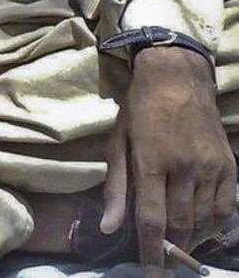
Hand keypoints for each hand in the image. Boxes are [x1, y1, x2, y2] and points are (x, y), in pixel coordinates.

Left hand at [100, 46, 234, 276]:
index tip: (151, 275)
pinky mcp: (228, 166)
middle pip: (181, 225)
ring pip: (204, 221)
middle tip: (165, 261)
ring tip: (181, 248)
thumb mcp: (118, 142)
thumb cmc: (140, 109)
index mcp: (151, 160)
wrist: (176, 78)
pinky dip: (214, 226)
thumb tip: (109, 228)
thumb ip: (116, 188)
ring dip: (193, 241)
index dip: (152, 253)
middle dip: (173, 250)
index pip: (153, 219)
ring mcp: (210, 167)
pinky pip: (225, 208)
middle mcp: (184, 166)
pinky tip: (203, 230)